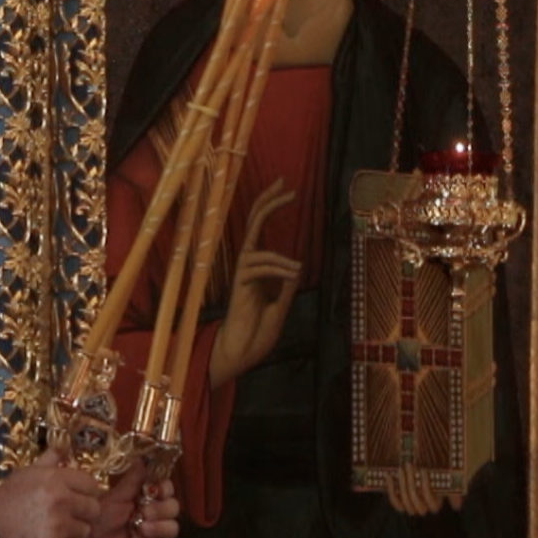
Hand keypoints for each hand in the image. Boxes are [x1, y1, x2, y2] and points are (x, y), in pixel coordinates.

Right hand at [0, 450, 103, 537]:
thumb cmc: (7, 498)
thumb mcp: (26, 473)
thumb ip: (48, 461)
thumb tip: (62, 450)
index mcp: (56, 479)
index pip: (92, 484)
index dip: (88, 491)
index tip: (81, 496)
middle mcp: (62, 501)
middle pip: (94, 509)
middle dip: (84, 512)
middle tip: (72, 515)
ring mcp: (59, 526)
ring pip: (85, 531)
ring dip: (75, 532)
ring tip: (59, 529)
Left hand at [80, 472, 182, 537]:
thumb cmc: (99, 516)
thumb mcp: (115, 496)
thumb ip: (132, 480)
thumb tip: (143, 459)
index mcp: (146, 496)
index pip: (167, 488)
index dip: (166, 489)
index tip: (157, 490)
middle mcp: (154, 513)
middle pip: (174, 508)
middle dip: (162, 509)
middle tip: (144, 512)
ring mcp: (154, 533)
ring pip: (172, 529)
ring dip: (158, 528)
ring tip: (139, 528)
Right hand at [210, 182, 302, 387]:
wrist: (243, 352)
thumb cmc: (257, 333)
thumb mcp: (280, 306)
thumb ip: (285, 287)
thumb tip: (297, 266)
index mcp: (255, 267)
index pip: (261, 229)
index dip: (271, 207)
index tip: (287, 190)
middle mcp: (246, 265)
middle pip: (254, 223)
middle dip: (269, 202)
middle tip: (286, 185)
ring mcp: (241, 274)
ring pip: (259, 249)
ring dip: (282, 259)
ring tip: (297, 270)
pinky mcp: (240, 284)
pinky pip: (259, 267)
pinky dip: (278, 270)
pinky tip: (292, 276)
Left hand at [383, 461, 456, 516]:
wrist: (419, 467)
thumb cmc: (438, 472)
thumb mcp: (449, 479)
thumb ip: (455, 490)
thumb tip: (457, 506)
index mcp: (436, 504)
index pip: (432, 505)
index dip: (426, 489)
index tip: (423, 470)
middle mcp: (422, 508)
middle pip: (416, 504)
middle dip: (412, 484)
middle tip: (409, 465)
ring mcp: (410, 505)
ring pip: (405, 503)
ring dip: (402, 485)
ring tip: (401, 468)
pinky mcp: (399, 501)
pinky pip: (395, 502)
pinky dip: (390, 490)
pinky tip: (389, 476)